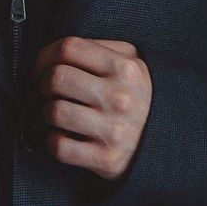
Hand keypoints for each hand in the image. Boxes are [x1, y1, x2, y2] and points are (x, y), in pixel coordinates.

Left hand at [32, 36, 152, 180]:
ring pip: (54, 111)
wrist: (164, 141)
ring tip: (59, 114)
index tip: (42, 67)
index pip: (69, 48)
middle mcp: (120, 97)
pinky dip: (53, 141)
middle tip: (49, 92)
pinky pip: (59, 146)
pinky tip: (64, 136)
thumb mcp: (130, 61)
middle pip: (56, 78)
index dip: (45, 56)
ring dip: (48, 113)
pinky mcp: (106, 158)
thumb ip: (97, 47)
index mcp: (125, 68)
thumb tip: (53, 53)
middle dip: (43, 84)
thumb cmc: (135, 94)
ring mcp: (114, 130)